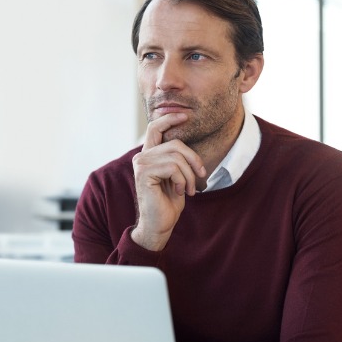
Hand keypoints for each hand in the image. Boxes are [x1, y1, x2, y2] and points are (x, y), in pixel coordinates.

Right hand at [131, 113, 206, 250]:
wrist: (159, 225)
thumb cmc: (168, 203)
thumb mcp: (176, 176)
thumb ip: (177, 159)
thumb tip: (187, 145)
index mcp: (149, 155)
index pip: (155, 127)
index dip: (169, 118)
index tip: (185, 116)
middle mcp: (142, 157)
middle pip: (175, 143)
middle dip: (193, 159)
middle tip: (200, 175)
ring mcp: (141, 165)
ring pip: (176, 156)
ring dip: (189, 175)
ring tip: (189, 189)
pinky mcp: (144, 174)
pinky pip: (173, 168)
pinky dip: (182, 180)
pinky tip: (180, 192)